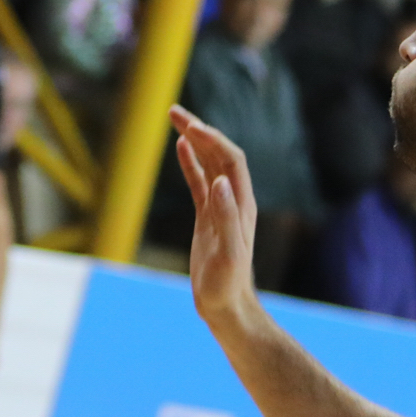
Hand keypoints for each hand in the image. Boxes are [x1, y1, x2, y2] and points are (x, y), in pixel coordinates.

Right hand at [169, 105, 258, 329]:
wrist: (226, 306)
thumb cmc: (227, 284)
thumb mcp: (228, 253)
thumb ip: (226, 217)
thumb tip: (218, 182)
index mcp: (241, 204)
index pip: (230, 161)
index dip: (213, 140)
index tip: (190, 126)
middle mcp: (234, 200)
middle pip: (220, 154)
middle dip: (200, 130)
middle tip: (174, 111)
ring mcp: (220, 206)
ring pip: (209, 163)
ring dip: (194, 140)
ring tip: (174, 118)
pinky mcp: (207, 216)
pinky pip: (199, 181)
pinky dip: (190, 162)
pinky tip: (180, 147)